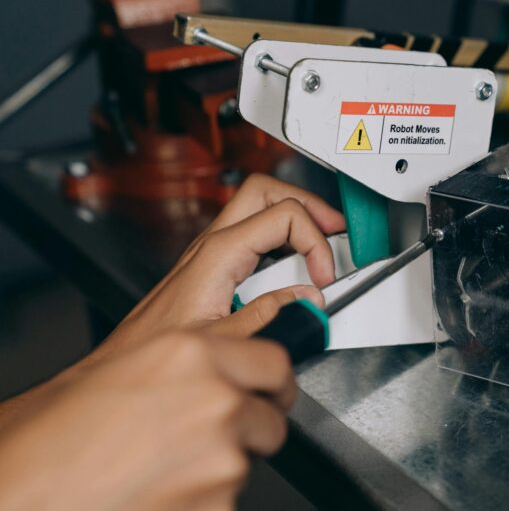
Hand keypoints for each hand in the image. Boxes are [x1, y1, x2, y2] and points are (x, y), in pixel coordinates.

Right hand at [0, 330, 294, 510]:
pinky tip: (161, 494)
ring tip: (164, 469)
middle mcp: (216, 400)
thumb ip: (191, 358)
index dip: (270, 382)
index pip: (274, 362)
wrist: (19, 496)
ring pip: (247, 462)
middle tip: (212, 437)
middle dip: (249, 427)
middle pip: (269, 416)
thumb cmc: (47, 438)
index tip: (268, 391)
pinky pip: (227, 500)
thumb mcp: (125, 367)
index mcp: (191, 354)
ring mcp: (221, 457)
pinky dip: (204, 500)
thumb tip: (229, 354)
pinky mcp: (219, 505)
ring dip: (220, 467)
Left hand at [103, 174, 344, 356]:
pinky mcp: (214, 264)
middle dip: (309, 204)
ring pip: (260, 205)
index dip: (315, 241)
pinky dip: (282, 237)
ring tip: (323, 240)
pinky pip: (254, 232)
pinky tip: (296, 260)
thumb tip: (309, 299)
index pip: (284, 216)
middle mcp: (214, 243)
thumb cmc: (160, 349)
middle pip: (268, 190)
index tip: (325, 276)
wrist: (128, 361)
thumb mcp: (223, 339)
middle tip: (336, 229)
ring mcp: (213, 250)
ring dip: (296, 217)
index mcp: (219, 253)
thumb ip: (270, 317)